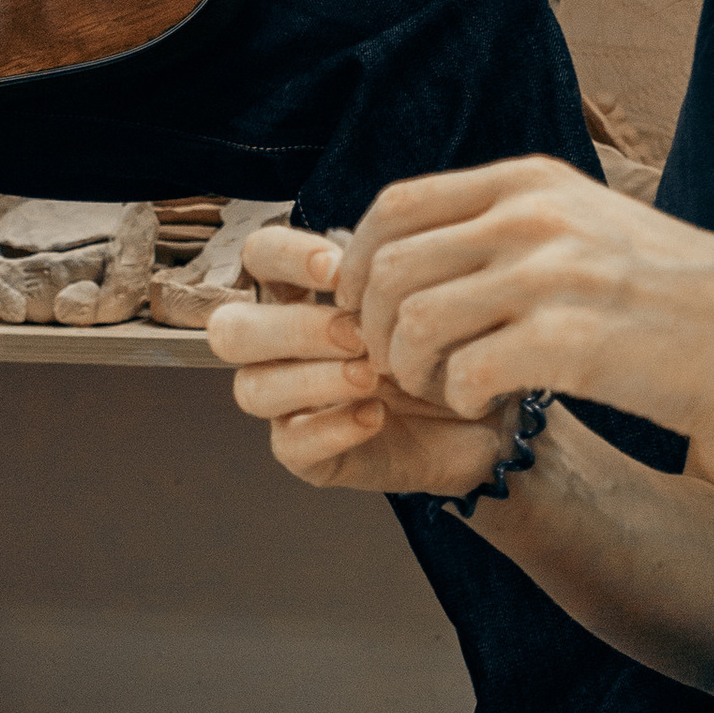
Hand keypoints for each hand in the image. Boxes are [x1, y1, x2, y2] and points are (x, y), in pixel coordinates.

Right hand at [208, 222, 508, 497]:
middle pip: (230, 330)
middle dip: (293, 328)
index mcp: (300, 293)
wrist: (483, 415)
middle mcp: (280, 348)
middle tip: (357, 333)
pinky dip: (332, 428)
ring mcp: (287, 404)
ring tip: (372, 377)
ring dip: (312, 378)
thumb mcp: (420, 297)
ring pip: (252, 389)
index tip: (339, 273)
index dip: (284, 257)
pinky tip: (376, 415)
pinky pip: (291, 444)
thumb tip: (363, 258)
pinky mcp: (307, 455)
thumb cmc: (445, 347)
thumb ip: (383, 274)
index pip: (258, 257)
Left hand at [335, 157, 713, 447]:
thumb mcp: (588, 221)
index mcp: (529, 182)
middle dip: (373, 327)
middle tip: (395, 364)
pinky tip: (485, 405)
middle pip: (390, 268)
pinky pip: (462, 375)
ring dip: (409, 369)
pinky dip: (457, 400)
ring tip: (439, 387)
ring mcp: (548, 278)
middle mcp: (531, 218)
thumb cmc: (669, 292)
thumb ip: (512, 218)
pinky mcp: (566, 343)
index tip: (367, 307)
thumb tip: (420, 237)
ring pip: (414, 324)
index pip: (395, 207)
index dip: (359, 264)